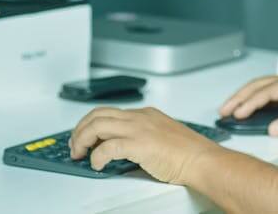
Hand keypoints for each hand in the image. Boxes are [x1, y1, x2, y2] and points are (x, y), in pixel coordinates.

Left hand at [69, 106, 220, 184]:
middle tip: (75, 146)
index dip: (91, 124)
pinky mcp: (139, 144)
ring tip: (80, 154)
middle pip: (97, 115)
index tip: (85, 137)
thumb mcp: (160, 137)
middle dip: (80, 130)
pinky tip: (97, 164)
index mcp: (145, 114)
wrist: (202, 160)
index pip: (108, 112)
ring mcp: (139, 129)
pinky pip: (108, 147)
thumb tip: (118, 148)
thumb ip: (140, 138)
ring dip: (82, 140)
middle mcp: (139, 117)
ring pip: (97, 125)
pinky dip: (97, 156)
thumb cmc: (187, 153)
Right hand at [218, 74, 277, 137]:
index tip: (237, 114)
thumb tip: (271, 128)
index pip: (267, 92)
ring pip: (261, 87)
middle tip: (223, 110)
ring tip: (229, 109)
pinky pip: (268, 93)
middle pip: (259, 85)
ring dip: (244, 97)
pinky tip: (245, 109)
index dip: (250, 103)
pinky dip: (254, 100)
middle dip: (239, 97)